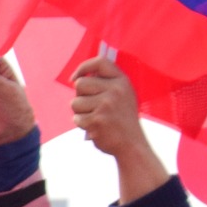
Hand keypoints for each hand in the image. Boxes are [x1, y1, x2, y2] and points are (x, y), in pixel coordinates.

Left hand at [70, 56, 168, 201]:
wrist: (132, 144)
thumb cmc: (121, 119)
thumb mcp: (122, 95)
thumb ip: (105, 84)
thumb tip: (77, 78)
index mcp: (122, 81)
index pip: (100, 62)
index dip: (83, 67)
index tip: (75, 77)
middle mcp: (115, 90)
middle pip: (80, 84)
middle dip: (80, 96)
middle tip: (91, 106)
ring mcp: (106, 105)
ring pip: (75, 102)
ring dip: (79, 112)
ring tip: (94, 118)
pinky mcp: (97, 120)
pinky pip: (76, 118)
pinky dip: (81, 124)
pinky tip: (94, 127)